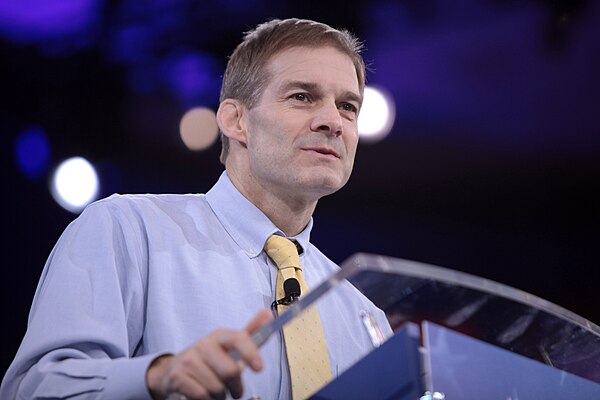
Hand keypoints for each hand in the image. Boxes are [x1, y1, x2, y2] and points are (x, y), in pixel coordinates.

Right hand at [146, 309, 272, 399]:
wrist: (174, 369)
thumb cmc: (209, 359)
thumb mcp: (229, 345)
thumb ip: (251, 333)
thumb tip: (269, 314)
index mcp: (219, 336)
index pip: (238, 338)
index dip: (250, 353)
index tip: (259, 368)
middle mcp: (203, 345)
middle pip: (230, 371)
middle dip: (236, 387)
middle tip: (234, 390)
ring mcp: (189, 360)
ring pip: (217, 388)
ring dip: (220, 396)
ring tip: (216, 390)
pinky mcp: (177, 376)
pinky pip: (202, 396)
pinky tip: (205, 395)